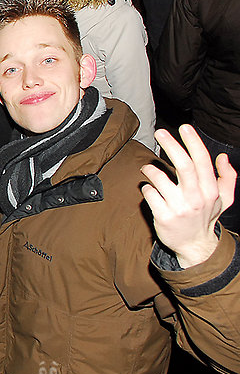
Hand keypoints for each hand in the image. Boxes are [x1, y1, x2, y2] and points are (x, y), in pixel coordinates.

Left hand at [140, 125, 235, 268]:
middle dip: (171, 146)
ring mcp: (179, 208)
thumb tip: (222, 157)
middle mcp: (196, 198)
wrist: (194, 245)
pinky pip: (149, 194)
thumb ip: (227, 177)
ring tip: (147, 168)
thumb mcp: (223, 199)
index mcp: (210, 190)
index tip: (184, 127)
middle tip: (160, 132)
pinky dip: (146, 188)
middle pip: (183, 166)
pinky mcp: (163, 216)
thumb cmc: (206, 216)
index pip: (201, 162)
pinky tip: (149, 189)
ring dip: (151, 170)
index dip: (193, 143)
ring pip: (160, 179)